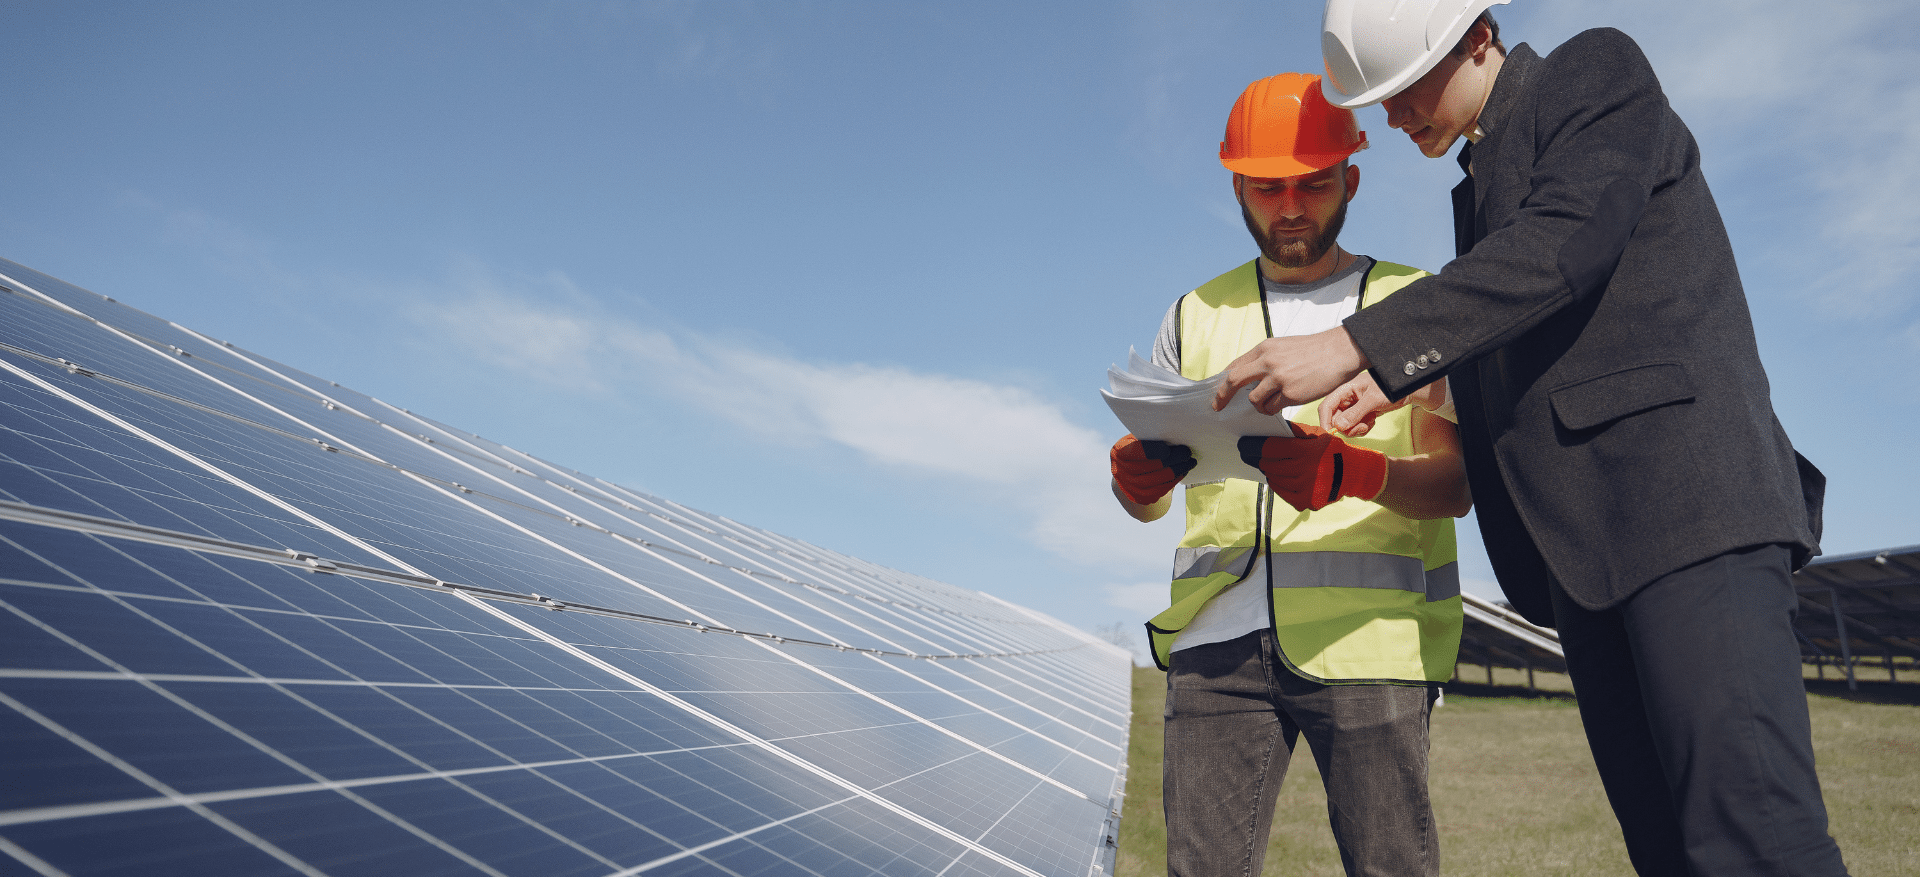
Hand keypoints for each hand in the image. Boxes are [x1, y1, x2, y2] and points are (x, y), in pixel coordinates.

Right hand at [1110, 434, 1196, 504]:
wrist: (1127, 473)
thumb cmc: (1137, 450)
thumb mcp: (1136, 440)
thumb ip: (1150, 438)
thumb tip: (1176, 437)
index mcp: (1119, 452)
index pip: (1137, 451)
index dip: (1153, 450)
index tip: (1168, 449)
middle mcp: (1121, 471)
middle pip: (1153, 466)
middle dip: (1174, 458)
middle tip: (1187, 452)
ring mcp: (1130, 487)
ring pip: (1160, 479)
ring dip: (1179, 470)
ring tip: (1190, 462)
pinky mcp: (1141, 497)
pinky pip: (1162, 489)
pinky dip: (1175, 480)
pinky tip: (1183, 471)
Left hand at [1210, 327, 1367, 414]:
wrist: (1339, 352)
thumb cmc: (1313, 350)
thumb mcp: (1283, 346)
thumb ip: (1265, 359)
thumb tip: (1248, 377)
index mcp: (1264, 349)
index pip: (1235, 366)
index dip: (1223, 381)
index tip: (1217, 391)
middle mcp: (1268, 362)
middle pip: (1233, 381)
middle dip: (1222, 396)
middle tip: (1217, 406)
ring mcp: (1278, 378)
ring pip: (1254, 399)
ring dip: (1259, 405)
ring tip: (1270, 402)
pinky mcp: (1290, 393)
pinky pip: (1272, 408)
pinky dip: (1273, 408)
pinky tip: (1283, 402)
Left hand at [1237, 423, 1386, 511]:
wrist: (1353, 473)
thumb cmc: (1331, 450)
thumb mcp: (1316, 435)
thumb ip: (1293, 432)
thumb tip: (1267, 430)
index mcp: (1306, 451)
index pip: (1270, 448)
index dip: (1253, 446)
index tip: (1243, 445)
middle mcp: (1304, 470)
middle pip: (1269, 464)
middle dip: (1260, 459)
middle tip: (1253, 455)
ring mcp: (1304, 488)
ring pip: (1273, 478)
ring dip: (1269, 471)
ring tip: (1268, 465)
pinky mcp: (1305, 501)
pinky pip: (1281, 492)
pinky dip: (1277, 484)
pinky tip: (1279, 477)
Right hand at [1319, 371, 1399, 436]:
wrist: (1406, 390)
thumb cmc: (1390, 388)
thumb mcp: (1372, 399)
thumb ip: (1355, 413)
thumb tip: (1339, 426)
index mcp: (1345, 391)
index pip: (1326, 407)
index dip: (1325, 421)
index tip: (1330, 434)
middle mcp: (1346, 400)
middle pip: (1335, 419)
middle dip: (1347, 427)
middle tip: (1362, 427)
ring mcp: (1354, 408)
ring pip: (1345, 426)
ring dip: (1357, 428)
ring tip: (1370, 421)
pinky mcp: (1361, 415)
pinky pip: (1355, 427)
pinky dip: (1364, 428)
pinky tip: (1373, 420)